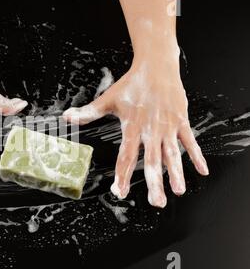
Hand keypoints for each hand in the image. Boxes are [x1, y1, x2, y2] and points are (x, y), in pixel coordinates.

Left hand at [63, 54, 208, 207]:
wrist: (156, 66)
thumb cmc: (132, 84)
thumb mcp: (108, 99)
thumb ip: (89, 112)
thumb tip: (67, 117)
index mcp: (133, 127)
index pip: (126, 156)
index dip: (122, 175)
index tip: (119, 191)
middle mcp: (151, 130)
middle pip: (152, 161)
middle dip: (155, 183)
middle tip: (156, 202)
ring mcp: (168, 126)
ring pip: (172, 154)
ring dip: (176, 173)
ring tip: (178, 190)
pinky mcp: (181, 121)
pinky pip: (190, 141)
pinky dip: (196, 156)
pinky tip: (201, 171)